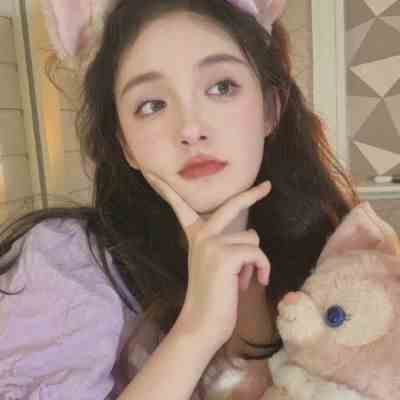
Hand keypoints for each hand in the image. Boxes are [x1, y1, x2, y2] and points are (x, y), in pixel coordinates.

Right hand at [143, 172, 271, 348]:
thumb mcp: (215, 264)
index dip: (167, 189)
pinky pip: (257, 253)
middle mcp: (201, 234)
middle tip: (268, 185)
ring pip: (252, 238)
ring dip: (254, 259)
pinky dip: (262, 268)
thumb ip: (226, 244)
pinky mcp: (226, 255)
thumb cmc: (212, 296)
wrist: (202, 324)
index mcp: (195, 236)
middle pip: (232, 205)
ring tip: (243, 277)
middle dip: (252, 194)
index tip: (152, 172)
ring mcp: (212, 243)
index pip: (180, 207)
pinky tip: (256, 281)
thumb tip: (252, 234)